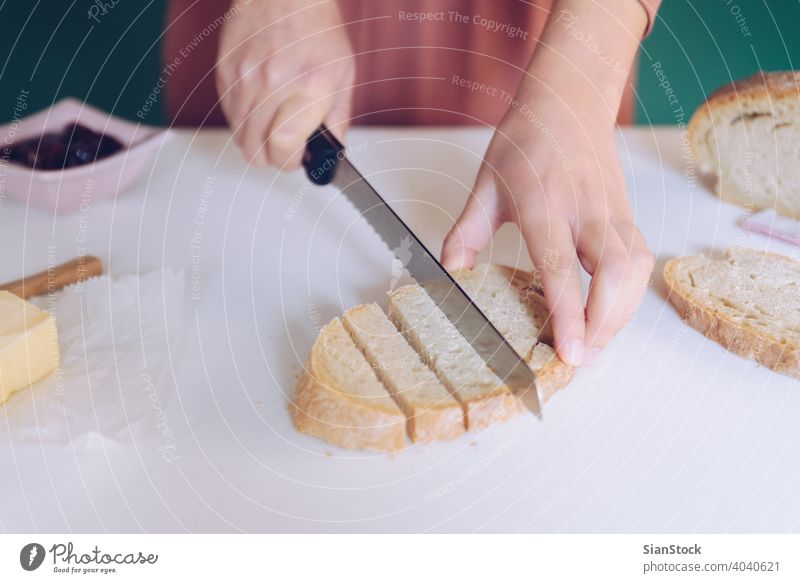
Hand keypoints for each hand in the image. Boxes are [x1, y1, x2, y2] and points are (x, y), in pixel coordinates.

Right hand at [216, 0, 354, 167]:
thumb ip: (338, 118)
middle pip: (256, 149)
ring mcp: (244, 78)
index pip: (284, 147)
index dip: (289, 163)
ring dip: (256, 140)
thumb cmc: (316, 30)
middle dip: (272, 157)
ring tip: (273, 126)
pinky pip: (229, 115)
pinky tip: (259, 108)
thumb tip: (330, 151)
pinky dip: (243, 121)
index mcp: (309, 86)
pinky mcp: (225, 72)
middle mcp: (273, 83)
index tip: (296, 160)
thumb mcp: (343, 75)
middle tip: (285, 148)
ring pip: (239, 136)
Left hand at [441, 0, 653, 366]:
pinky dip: (631, 295)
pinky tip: (611, 313)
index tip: (570, 353)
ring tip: (594, 345)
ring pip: (636, 272)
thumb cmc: (526, 141)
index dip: (567, 315)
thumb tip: (450, 273)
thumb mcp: (485, 185)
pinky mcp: (628, 215)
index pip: (561, 269)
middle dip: (603, 326)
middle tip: (581, 359)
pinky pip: (642, 262)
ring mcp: (613, 212)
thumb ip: (466, 232)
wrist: (569, 99)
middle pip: (613, 276)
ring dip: (620, 316)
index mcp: (545, 205)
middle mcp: (586, 211)